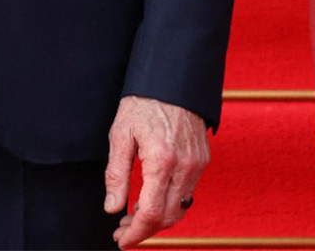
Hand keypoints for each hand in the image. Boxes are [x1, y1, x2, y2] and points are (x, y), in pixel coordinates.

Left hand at [104, 95, 209, 247]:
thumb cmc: (144, 102)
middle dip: (143, 231)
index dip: (135, 234)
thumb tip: (112, 208)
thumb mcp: (121, 135)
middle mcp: (184, 166)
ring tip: (134, 216)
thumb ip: (116, 175)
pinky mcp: (202, 160)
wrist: (173, 78)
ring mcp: (197, 164)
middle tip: (122, 231)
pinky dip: (170, 204)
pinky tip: (153, 198)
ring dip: (157, 219)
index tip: (121, 240)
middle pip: (167, 217)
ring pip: (179, 209)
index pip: (150, 213)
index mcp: (161, 160)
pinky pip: (188, 193)